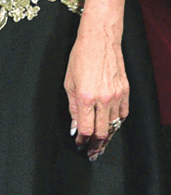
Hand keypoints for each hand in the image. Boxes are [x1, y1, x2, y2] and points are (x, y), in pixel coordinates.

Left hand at [65, 21, 129, 159]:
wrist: (100, 41)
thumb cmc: (80, 57)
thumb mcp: (68, 81)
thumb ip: (72, 106)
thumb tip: (75, 125)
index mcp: (86, 97)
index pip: (86, 128)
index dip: (82, 140)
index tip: (78, 144)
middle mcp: (103, 99)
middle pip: (102, 132)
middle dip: (95, 146)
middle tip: (91, 153)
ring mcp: (117, 96)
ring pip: (114, 126)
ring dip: (107, 138)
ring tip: (100, 146)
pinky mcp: (126, 92)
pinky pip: (123, 114)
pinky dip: (117, 124)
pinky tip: (112, 129)